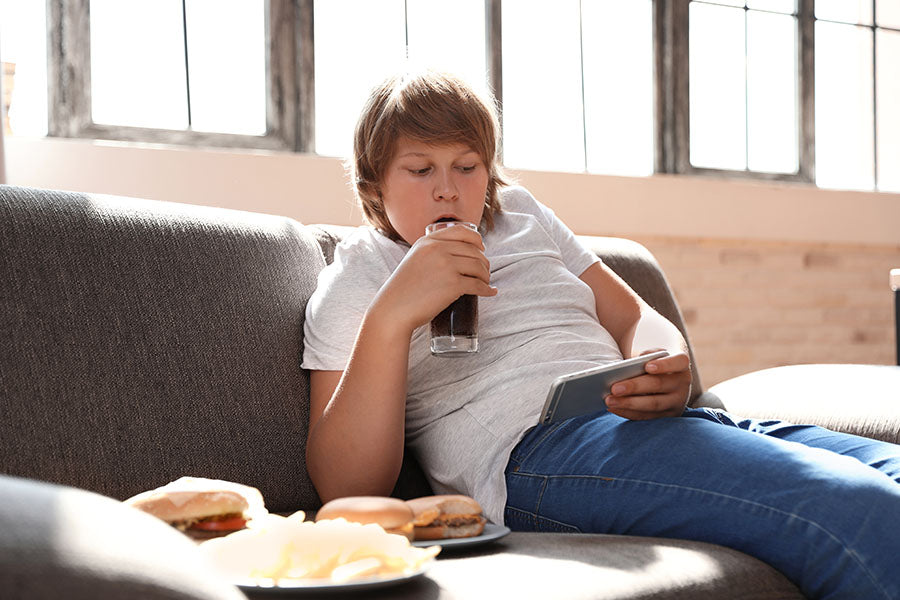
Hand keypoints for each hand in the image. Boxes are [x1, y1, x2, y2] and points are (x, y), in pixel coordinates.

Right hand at [369, 224, 496, 333]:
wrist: (394, 309)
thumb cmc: (403, 290)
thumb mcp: (414, 259)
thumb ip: (431, 252)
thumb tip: (456, 255)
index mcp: (428, 240)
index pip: (462, 232)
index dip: (476, 240)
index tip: (481, 249)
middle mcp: (438, 249)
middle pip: (473, 250)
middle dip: (483, 262)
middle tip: (484, 272)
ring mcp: (446, 266)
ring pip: (478, 266)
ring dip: (486, 275)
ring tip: (485, 282)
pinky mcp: (453, 285)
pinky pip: (478, 285)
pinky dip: (487, 289)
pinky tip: (490, 292)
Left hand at [604, 350, 690, 419]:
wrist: (666, 381)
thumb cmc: (654, 364)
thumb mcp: (653, 356)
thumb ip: (644, 357)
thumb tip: (626, 368)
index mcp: (681, 365)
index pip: (680, 361)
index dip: (664, 364)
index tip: (647, 366)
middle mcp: (682, 384)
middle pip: (659, 384)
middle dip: (635, 387)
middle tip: (614, 388)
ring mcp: (677, 402)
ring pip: (652, 404)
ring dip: (628, 403)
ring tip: (609, 400)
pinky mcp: (667, 416)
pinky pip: (646, 416)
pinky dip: (627, 412)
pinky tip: (612, 408)